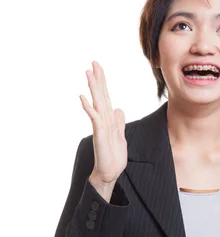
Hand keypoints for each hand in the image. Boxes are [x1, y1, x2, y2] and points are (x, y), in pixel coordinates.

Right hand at [80, 61, 127, 183]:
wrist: (110, 173)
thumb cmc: (113, 156)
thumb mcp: (120, 136)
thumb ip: (118, 122)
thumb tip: (118, 109)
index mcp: (108, 119)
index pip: (105, 96)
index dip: (103, 82)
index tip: (99, 67)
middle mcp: (103, 120)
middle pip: (100, 95)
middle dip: (97, 79)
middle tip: (93, 62)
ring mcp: (100, 126)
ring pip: (96, 103)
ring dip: (92, 88)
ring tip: (87, 73)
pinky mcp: (99, 134)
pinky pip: (94, 118)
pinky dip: (88, 108)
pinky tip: (83, 98)